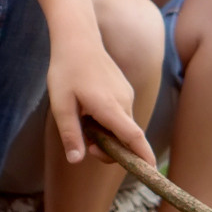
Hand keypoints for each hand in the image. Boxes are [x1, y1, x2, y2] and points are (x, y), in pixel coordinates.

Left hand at [47, 38, 152, 166]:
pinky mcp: (124, 90)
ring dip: (108, 134)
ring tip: (83, 119)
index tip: (151, 172)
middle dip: (110, 149)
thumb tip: (76, 160)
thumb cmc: (66, 71)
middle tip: (85, 145)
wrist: (77, 38)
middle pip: (127, 138)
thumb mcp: (61, 106)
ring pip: (123, 126)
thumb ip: (70, 134)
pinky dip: (110, 122)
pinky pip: (121, 115)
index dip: (143, 157)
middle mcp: (124, 102)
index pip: (134, 138)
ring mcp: (126, 95)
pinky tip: (89, 109)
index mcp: (109, 107)